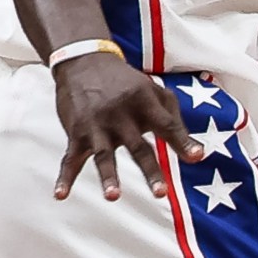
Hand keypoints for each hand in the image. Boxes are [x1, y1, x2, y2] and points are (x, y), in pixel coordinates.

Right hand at [51, 53, 205, 201]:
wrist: (84, 61)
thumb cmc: (125, 82)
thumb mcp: (153, 89)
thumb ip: (173, 117)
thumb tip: (194, 152)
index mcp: (144, 102)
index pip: (167, 124)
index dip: (182, 140)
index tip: (197, 157)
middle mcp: (121, 114)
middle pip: (138, 146)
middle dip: (150, 170)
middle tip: (160, 192)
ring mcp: (97, 125)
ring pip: (103, 154)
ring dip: (108, 176)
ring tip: (113, 196)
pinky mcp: (76, 132)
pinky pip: (70, 158)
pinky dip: (64, 177)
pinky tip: (61, 195)